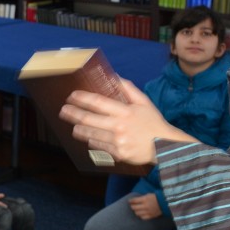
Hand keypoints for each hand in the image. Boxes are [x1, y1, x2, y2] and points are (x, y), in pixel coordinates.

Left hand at [60, 80, 193, 166]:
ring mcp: (117, 141)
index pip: (98, 103)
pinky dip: (91, 140)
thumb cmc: (153, 122)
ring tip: (73, 125)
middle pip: (88, 119)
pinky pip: (98, 146)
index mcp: (125, 112)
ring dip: (78, 129)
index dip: (82, 98)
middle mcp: (119, 127)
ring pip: (90, 134)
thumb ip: (128, 89)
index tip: (72, 96)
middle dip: (72, 113)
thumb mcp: (144, 102)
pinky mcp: (118, 153)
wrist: (165, 146)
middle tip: (64, 110)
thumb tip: (114, 76)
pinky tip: (88, 137)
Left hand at [128, 193, 162, 219]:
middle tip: (132, 205)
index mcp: (145, 199)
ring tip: (137, 210)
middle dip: (132, 206)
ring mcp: (148, 212)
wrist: (165, 203)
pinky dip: (141, 215)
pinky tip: (141, 214)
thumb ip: (141, 198)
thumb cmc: (156, 198)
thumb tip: (134, 200)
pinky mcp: (151, 216)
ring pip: (137, 213)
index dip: (130, 201)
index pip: (134, 201)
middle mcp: (145, 206)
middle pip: (134, 208)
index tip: (129, 201)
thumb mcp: (148, 195)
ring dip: (136, 211)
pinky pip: (142, 217)